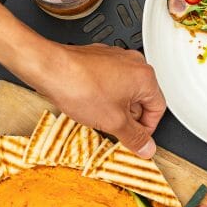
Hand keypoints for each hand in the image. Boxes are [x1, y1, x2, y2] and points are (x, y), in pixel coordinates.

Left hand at [15, 41, 165, 157]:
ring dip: (116, 108)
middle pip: (142, 99)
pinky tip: (90, 103)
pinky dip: (104, 95)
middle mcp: (133, 63)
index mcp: (145, 76)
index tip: (136, 139)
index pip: (158, 109)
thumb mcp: (113, 122)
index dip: (147, 129)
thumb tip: (146, 148)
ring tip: (99, 116)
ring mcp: (116, 58)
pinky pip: (110, 81)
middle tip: (116, 130)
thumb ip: (134, 138)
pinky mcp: (99, 58)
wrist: (48, 68)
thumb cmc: (78, 86)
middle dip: (130, 118)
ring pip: (125, 91)